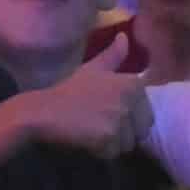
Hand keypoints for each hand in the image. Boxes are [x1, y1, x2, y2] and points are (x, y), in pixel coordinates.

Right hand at [25, 35, 143, 155]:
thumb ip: (113, 55)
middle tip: (98, 125)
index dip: (128, 116)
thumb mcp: (91, 69)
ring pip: (128, 143)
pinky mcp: (109, 138)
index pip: (147, 112)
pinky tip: (85, 140)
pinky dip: (101, 151)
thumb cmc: (67, 89)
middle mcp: (131, 101)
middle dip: (123, 132)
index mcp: (133, 84)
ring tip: (91, 133)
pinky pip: (114, 153)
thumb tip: (124, 36)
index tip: (106, 112)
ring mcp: (120, 120)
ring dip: (111, 143)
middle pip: (141, 130)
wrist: (42, 111)